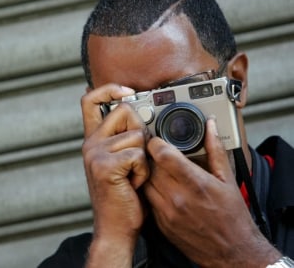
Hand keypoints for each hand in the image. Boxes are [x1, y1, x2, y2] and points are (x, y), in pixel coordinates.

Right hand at [81, 84, 149, 266]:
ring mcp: (96, 153)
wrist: (116, 226)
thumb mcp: (120, 160)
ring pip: (137, 134)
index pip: (90, 100)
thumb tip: (140, 115)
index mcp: (94, 139)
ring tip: (133, 174)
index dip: (108, 89)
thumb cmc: (124, 193)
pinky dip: (143, 170)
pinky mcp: (105, 166)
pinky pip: (138, 154)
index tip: (126, 91)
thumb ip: (123, 137)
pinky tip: (134, 183)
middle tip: (135, 157)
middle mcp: (91, 143)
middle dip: (140, 130)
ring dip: (143, 157)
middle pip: (125, 110)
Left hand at [144, 117, 280, 266]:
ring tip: (162, 170)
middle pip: (151, 166)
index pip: (163, 155)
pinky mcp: (161, 224)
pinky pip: (148, 199)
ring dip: (150, 172)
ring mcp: (167, 213)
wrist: (232, 251)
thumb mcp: (227, 178)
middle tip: (160, 153)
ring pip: (146, 181)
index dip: (156, 142)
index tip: (158, 140)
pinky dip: (151, 189)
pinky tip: (163, 187)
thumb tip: (211, 127)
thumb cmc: (232, 216)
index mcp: (195, 184)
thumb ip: (216, 149)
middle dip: (153, 155)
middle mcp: (177, 198)